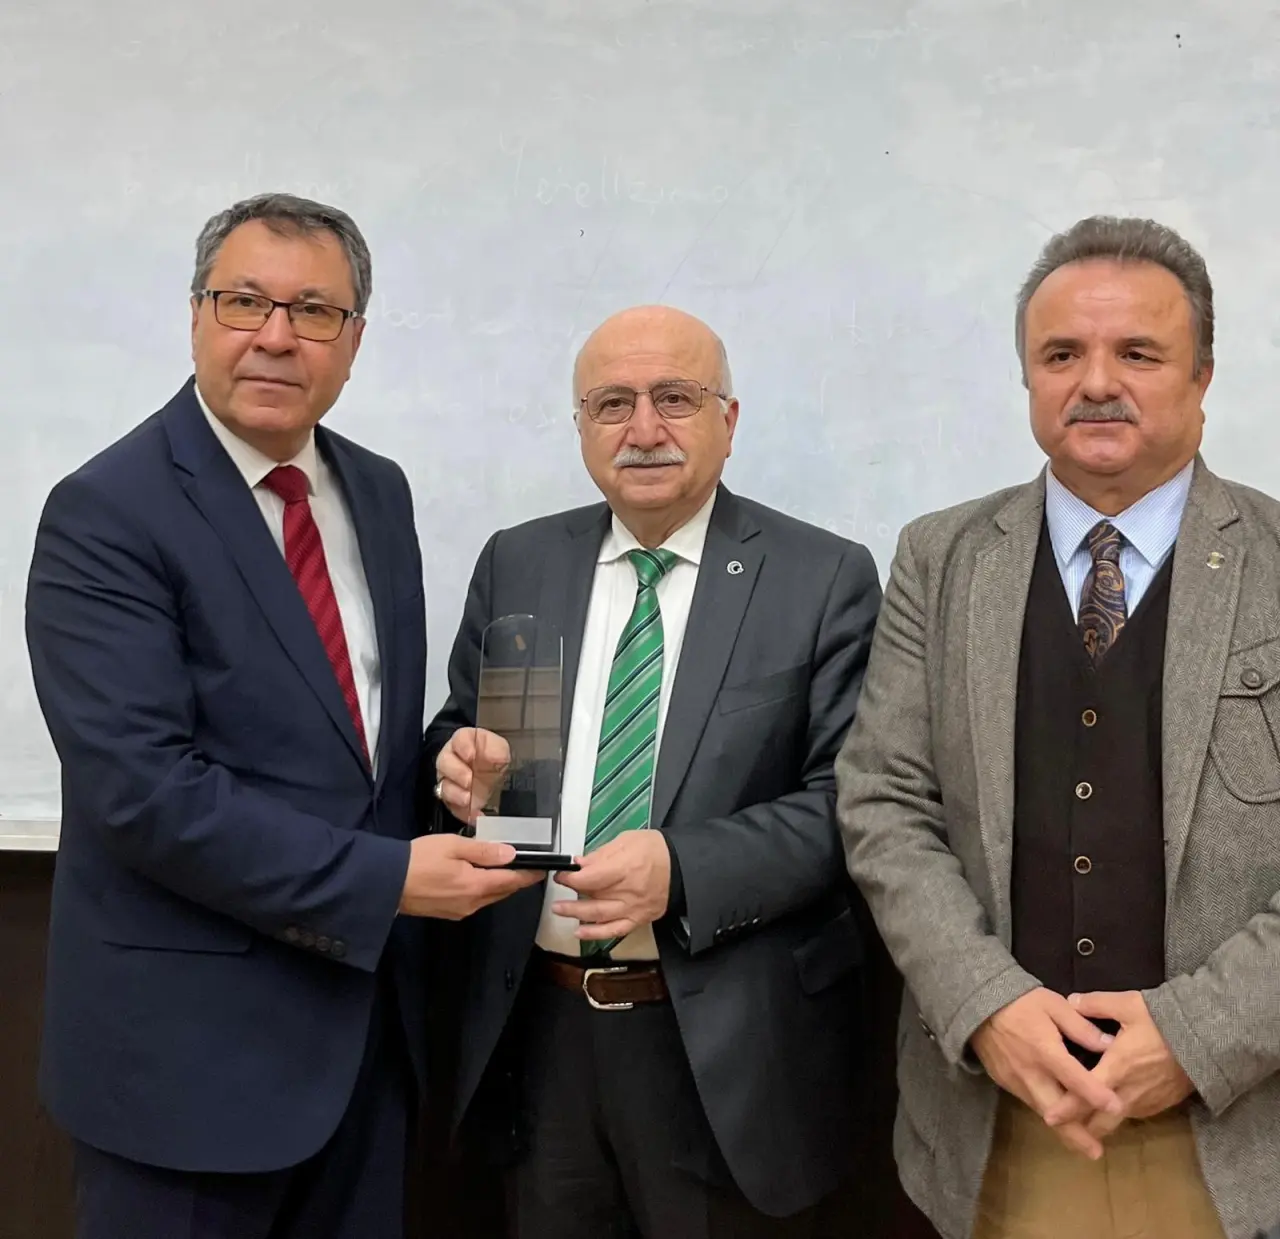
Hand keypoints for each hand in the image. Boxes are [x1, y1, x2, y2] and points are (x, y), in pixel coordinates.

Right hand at [398, 834, 542, 919]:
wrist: (386, 883)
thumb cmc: (419, 859)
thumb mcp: (453, 846)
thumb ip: (484, 851)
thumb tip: (511, 855)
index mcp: (476, 886)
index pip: (511, 882)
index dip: (528, 875)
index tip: (542, 870)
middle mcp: (472, 904)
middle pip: (502, 892)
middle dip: (515, 880)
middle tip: (525, 866)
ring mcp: (460, 911)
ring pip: (488, 898)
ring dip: (498, 886)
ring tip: (503, 869)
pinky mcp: (448, 913)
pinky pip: (474, 902)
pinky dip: (483, 890)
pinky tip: (478, 878)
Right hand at [434, 727, 510, 825]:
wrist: (494, 778)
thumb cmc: (494, 758)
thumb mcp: (500, 749)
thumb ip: (497, 750)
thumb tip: (495, 757)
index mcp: (465, 743)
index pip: (459, 739)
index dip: (463, 746)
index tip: (470, 755)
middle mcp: (452, 760)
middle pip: (444, 762)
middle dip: (456, 772)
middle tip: (468, 780)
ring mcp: (450, 781)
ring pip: (443, 786)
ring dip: (455, 794)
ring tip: (467, 799)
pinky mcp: (453, 800)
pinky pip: (452, 807)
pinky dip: (463, 812)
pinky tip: (474, 814)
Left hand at [552, 831, 671, 941]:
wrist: (682, 867)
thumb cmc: (655, 850)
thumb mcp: (627, 841)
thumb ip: (601, 854)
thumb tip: (580, 863)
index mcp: (624, 868)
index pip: (590, 878)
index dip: (571, 878)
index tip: (562, 874)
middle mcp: (627, 891)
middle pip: (592, 897)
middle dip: (570, 895)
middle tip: (556, 893)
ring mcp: (632, 908)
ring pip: (599, 916)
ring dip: (576, 915)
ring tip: (559, 911)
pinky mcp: (638, 919)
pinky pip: (614, 931)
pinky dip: (595, 934)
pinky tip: (580, 933)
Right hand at [970, 988, 1122, 1159]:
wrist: (978, 1004)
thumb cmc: (1021, 1002)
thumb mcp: (1053, 1004)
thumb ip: (1080, 1026)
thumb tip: (1110, 1044)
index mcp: (1045, 1049)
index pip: (1074, 1078)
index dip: (1095, 1094)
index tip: (1116, 1107)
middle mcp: (1030, 1072)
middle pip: (1055, 1111)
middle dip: (1075, 1134)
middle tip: (1096, 1153)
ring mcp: (1015, 1080)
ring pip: (1042, 1111)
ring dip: (1062, 1129)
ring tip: (1084, 1145)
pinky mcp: (1006, 1083)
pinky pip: (1030, 1102)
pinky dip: (1048, 1113)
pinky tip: (1060, 1119)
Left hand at [1043, 991, 1194, 1141]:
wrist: (1208, 1040)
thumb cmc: (1165, 1021)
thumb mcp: (1128, 1004)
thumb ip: (1096, 1004)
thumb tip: (1071, 1001)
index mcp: (1117, 1068)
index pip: (1085, 1095)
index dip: (1066, 1109)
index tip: (1049, 1117)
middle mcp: (1130, 1091)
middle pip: (1100, 1121)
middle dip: (1080, 1127)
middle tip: (1063, 1128)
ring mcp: (1148, 1101)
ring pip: (1118, 1121)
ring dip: (1099, 1123)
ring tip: (1082, 1121)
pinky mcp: (1162, 1104)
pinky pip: (1135, 1115)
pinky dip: (1119, 1116)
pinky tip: (1109, 1108)